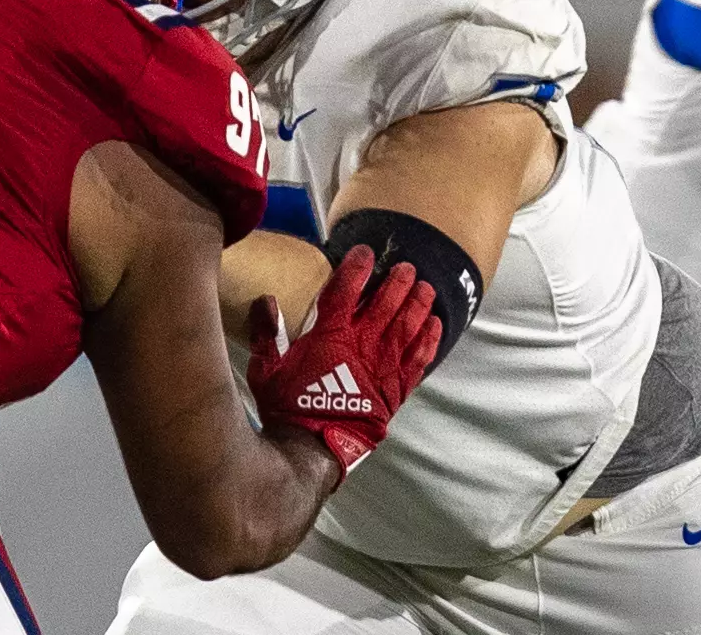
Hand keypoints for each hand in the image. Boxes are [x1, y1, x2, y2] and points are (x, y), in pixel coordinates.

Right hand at [246, 243, 440, 476]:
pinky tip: (436, 326)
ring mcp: (383, 366)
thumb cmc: (288, 409)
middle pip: (386, 303)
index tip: (365, 252)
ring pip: (408, 326)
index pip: (346, 290)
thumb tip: (265, 301)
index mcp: (330, 335)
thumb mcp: (265, 370)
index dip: (357, 267)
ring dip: (419, 304)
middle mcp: (362, 344)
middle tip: (407, 268)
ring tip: (426, 288)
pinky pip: (419, 359)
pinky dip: (429, 340)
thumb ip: (266, 333)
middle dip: (398, 282)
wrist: (314, 448)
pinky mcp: (396, 389)